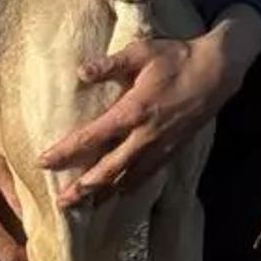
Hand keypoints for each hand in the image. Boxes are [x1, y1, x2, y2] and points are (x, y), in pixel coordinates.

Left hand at [39, 5, 260, 208]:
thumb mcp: (141, 52)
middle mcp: (145, 136)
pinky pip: (147, 176)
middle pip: (107, 170)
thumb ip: (109, 64)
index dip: (66, 152)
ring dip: (104, 194)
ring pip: (128, 179)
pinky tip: (119, 193)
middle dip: (82, 189)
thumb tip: (80, 72)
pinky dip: (130, 187)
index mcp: (132, 111)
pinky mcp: (173, 151)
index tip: (43, 162)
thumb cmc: (176, 58)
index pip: (92, 137)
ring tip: (84, 208)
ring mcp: (160, 147)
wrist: (217, 72)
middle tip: (61, 203)